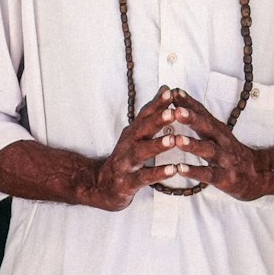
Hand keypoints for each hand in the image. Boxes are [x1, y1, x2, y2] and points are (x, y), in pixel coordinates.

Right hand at [91, 86, 196, 210]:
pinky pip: (143, 177)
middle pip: (142, 130)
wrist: (101, 185)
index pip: (144, 114)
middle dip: (157, 120)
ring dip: (157, 145)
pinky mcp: (127, 183)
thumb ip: (151, 114)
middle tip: (172, 112)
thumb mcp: (136, 135)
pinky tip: (172, 170)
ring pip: (141, 152)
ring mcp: (126, 164)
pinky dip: (157, 173)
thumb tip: (166, 89)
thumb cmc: (125, 158)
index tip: (171, 92)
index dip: (156, 104)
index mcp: (132, 133)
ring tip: (173, 140)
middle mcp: (128, 145)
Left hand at [161, 90, 267, 200]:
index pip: (203, 112)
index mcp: (217, 129)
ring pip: (208, 150)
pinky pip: (208, 174)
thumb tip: (177, 97)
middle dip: (192, 118)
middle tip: (176, 111)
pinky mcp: (224, 177)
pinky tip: (180, 169)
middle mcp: (222, 140)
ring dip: (193, 145)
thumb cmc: (229, 150)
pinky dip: (194, 171)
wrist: (257, 174)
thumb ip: (199, 118)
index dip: (189, 102)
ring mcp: (224, 159)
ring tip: (177, 140)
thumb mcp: (217, 132)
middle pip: (207, 127)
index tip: (173, 92)